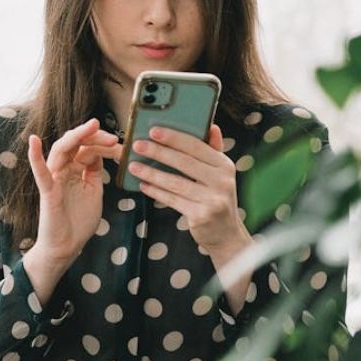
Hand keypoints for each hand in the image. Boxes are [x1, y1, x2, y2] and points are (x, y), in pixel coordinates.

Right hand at [27, 118, 123, 263]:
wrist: (68, 246)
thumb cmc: (79, 220)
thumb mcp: (94, 190)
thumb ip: (95, 171)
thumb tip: (101, 152)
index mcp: (76, 170)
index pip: (87, 148)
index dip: (104, 144)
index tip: (121, 145)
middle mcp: (63, 170)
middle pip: (76, 144)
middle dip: (94, 136)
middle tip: (112, 137)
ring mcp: (54, 179)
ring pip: (62, 150)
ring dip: (76, 136)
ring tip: (91, 126)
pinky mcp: (48, 191)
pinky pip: (40, 172)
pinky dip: (34, 156)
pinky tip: (34, 141)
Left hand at [127, 124, 250, 255]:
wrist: (226, 234)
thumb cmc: (218, 198)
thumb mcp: (220, 174)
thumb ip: (213, 150)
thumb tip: (212, 126)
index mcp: (225, 165)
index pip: (197, 146)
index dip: (174, 137)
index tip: (154, 130)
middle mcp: (222, 181)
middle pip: (185, 162)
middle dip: (158, 152)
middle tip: (137, 145)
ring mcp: (213, 199)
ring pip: (176, 182)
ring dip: (152, 173)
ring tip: (134, 166)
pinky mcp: (201, 215)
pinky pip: (173, 200)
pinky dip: (156, 192)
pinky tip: (144, 185)